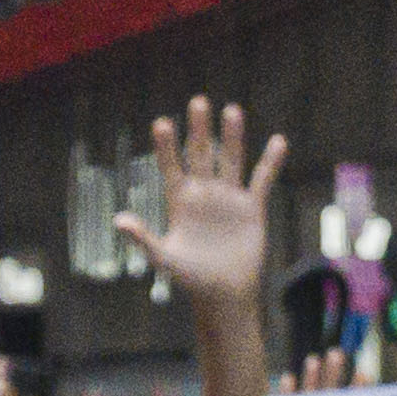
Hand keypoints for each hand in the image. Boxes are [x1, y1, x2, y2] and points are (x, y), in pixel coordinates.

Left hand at [145, 99, 276, 310]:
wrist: (224, 294)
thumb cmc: (190, 279)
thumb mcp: (164, 258)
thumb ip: (143, 239)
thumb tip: (118, 221)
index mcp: (180, 201)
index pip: (172, 166)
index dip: (167, 147)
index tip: (162, 123)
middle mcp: (204, 194)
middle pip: (201, 154)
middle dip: (199, 130)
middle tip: (198, 101)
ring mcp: (228, 198)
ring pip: (231, 160)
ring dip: (232, 136)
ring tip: (231, 109)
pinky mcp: (252, 208)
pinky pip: (262, 180)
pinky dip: (270, 162)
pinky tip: (277, 141)